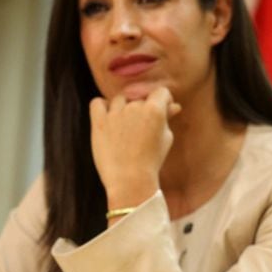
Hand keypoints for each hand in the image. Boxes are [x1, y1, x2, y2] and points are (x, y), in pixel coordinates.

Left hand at [89, 87, 181, 210]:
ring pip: (120, 99)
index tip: (162, 111)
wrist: (130, 180)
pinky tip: (108, 117)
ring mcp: (115, 114)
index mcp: (154, 110)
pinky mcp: (98, 122)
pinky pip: (97, 103)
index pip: (161, 92)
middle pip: (140, 97)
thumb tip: (174, 106)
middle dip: (144, 108)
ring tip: (125, 126)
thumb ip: (167, 119)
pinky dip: (102, 106)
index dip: (164, 101)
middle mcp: (134, 108)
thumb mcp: (166, 138)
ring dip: (124, 107)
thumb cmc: (152, 160)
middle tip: (143, 127)